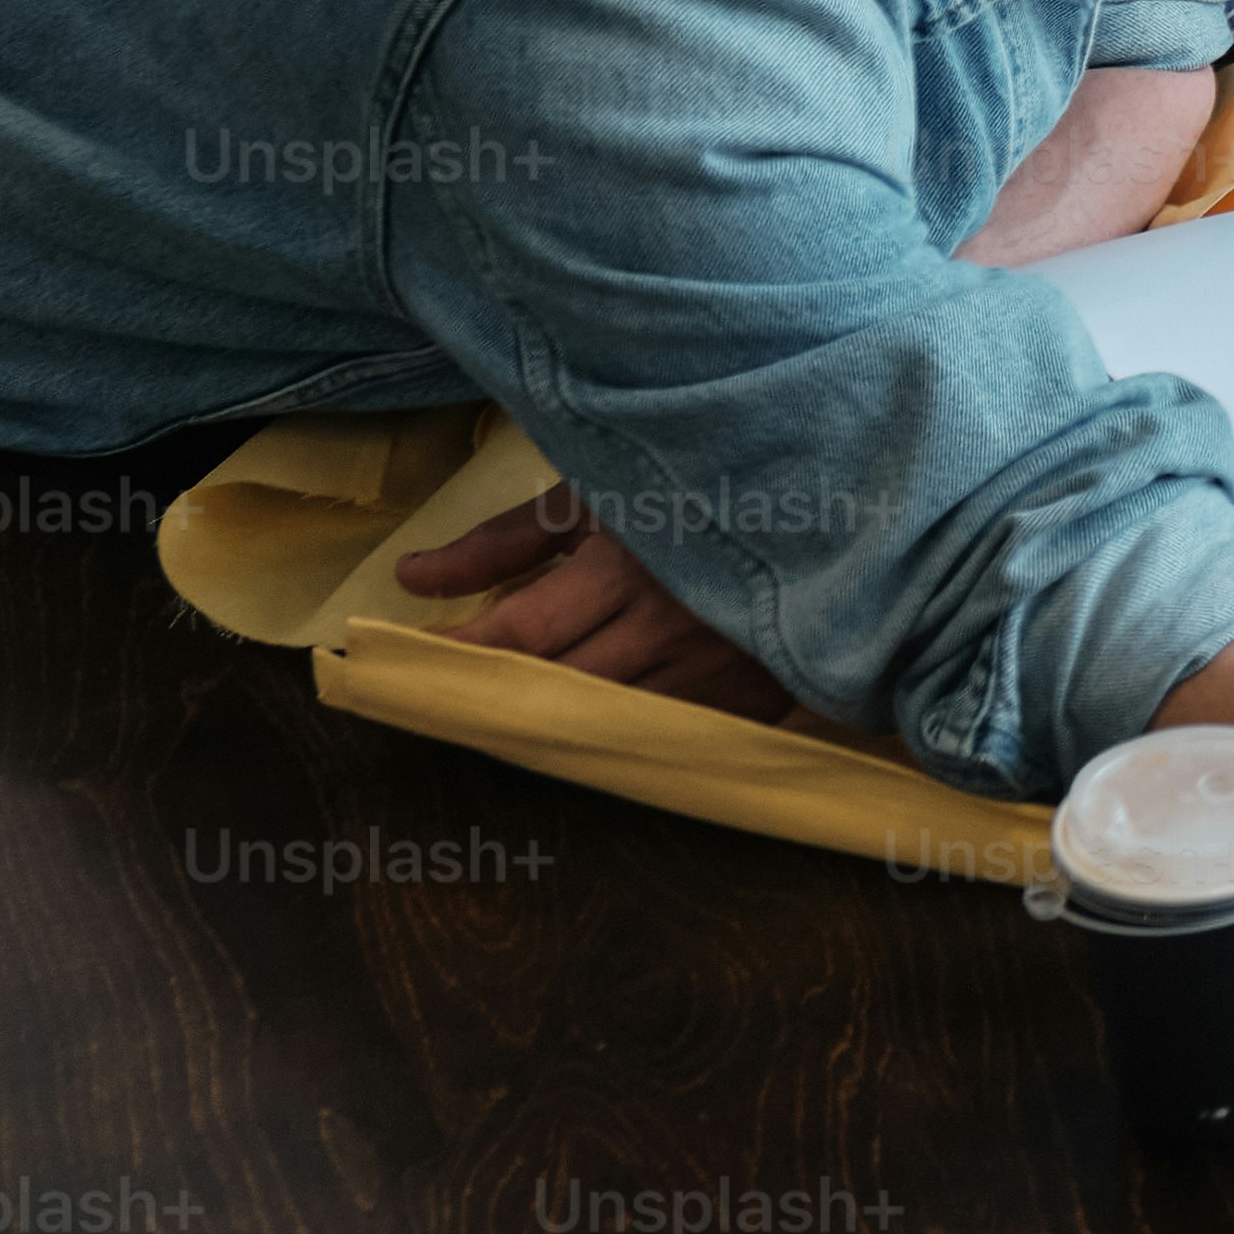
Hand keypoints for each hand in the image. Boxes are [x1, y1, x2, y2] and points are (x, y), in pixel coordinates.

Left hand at [400, 484, 792, 717]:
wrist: (827, 509)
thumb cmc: (691, 492)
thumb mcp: (596, 499)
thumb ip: (504, 544)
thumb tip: (412, 578)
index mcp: (626, 564)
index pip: (521, 632)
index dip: (458, 655)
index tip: (406, 664)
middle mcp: (666, 626)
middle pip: (555, 693)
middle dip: (492, 702)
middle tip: (442, 704)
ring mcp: (710, 673)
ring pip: (602, 727)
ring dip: (548, 727)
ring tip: (503, 720)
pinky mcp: (746, 705)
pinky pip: (659, 741)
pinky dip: (616, 739)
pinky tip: (585, 731)